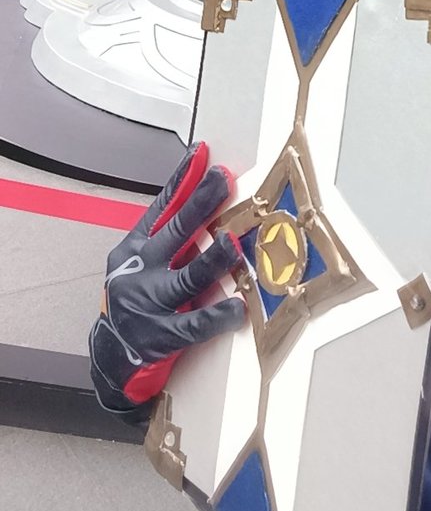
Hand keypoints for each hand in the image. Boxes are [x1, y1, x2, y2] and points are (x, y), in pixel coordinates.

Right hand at [88, 143, 245, 422]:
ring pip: (188, 277)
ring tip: (232, 244)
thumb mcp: (145, 260)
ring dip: (214, 258)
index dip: (183, 179)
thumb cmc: (138, 299)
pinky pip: (196, 324)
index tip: (202, 153)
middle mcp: (140, 271)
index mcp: (136, 248)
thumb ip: (171, 232)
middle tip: (224, 180)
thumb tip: (203, 191)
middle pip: (175, 231)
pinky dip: (219, 314)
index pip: (161, 206)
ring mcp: (149, 304)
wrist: (112, 357)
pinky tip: (238, 307)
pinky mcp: (161, 337)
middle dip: (202, 203)